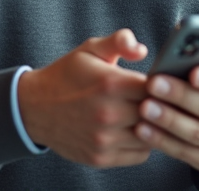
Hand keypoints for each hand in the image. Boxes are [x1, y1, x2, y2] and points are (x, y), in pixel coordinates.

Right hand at [18, 29, 151, 167]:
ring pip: (151, 136)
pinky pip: (140, 155)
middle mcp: (108, 114)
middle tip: (160, 99)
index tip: (162, 82)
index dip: (164, 84)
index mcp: (110, 83)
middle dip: (161, 105)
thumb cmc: (67, 75)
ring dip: (153, 126)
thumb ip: (119, 41)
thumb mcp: (90, 49)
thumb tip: (143, 50)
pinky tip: (134, 129)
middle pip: (157, 113)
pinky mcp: (101, 158)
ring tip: (146, 114)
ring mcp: (105, 139)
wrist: (34, 108)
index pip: (157, 87)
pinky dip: (142, 143)